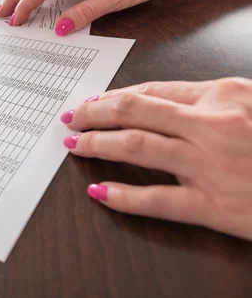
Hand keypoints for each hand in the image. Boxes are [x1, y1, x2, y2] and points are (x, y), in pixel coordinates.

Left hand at [60, 78, 251, 240]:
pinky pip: (157, 199)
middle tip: (71, 119)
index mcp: (225, 96)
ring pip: (136, 146)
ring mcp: (211, 166)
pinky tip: (99, 191)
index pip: (152, 90)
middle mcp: (212, 125)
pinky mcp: (216, 207)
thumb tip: (174, 107)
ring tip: (75, 146)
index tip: (92, 102)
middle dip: (93, 114)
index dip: (113, 96)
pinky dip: (122, 196)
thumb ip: (217, 104)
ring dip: (97, 144)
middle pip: (133, 111)